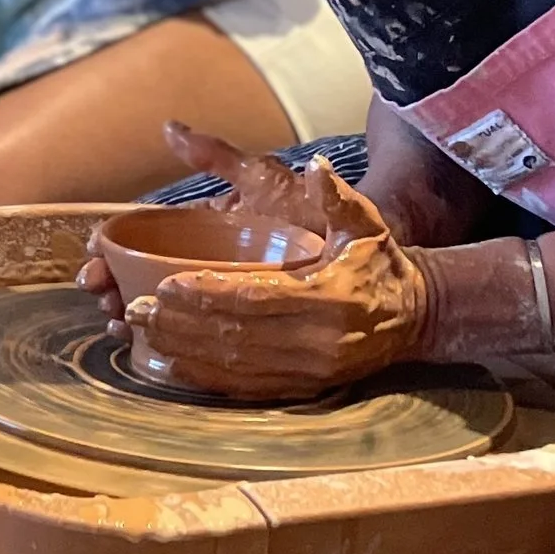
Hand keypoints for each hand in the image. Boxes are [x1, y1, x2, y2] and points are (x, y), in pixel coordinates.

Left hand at [114, 123, 428, 398]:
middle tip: (135, 310)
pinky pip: (247, 386)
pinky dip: (206, 376)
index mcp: (329, 298)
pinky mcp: (304, 388)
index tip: (165, 284)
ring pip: (235, 365)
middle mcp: (318, 342)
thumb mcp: (366, 223)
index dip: (208, 294)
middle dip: (181, 324)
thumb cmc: (382, 262)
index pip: (256, 297)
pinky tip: (173, 362)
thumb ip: (337, 196)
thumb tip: (316, 166)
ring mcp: (310, 371)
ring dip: (184, 350)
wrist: (419, 315)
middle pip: (236, 336)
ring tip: (142, 332)